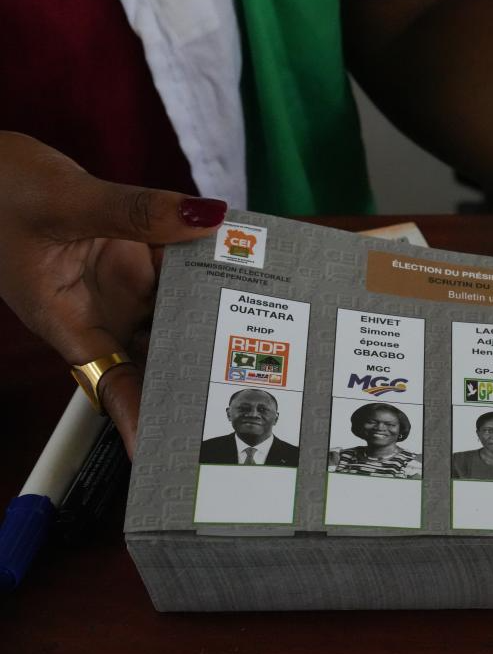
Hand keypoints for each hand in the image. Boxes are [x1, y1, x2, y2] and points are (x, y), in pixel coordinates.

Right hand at [0, 132, 225, 454]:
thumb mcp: (65, 200)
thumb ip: (135, 210)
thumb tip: (205, 217)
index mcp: (67, 319)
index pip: (112, 383)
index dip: (142, 419)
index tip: (172, 452)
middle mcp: (99, 311)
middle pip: (157, 356)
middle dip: (198, 373)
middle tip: (251, 392)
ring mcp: (120, 286)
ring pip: (176, 315)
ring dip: (213, 321)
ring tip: (267, 340)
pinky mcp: (136, 257)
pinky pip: (181, 270)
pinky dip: (209, 271)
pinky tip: (248, 273)